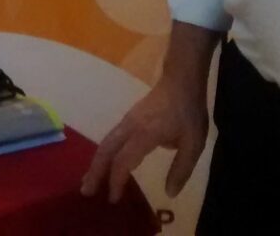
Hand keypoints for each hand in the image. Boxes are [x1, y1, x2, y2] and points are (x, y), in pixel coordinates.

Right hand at [80, 75, 208, 203]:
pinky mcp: (129, 118)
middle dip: (95, 171)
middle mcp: (130, 128)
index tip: (113, 199)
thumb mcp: (194, 143)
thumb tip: (169, 193)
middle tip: (86, 191)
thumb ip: (181, 169)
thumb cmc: (188, 112)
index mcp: (144, 135)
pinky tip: (105, 162)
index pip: (123, 161)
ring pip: (105, 143)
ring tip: (90, 180)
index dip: (116, 181)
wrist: (181, 81)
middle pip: (106, 150)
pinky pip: (111, 138)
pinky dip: (104, 153)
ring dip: (96, 162)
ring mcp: (127, 121)